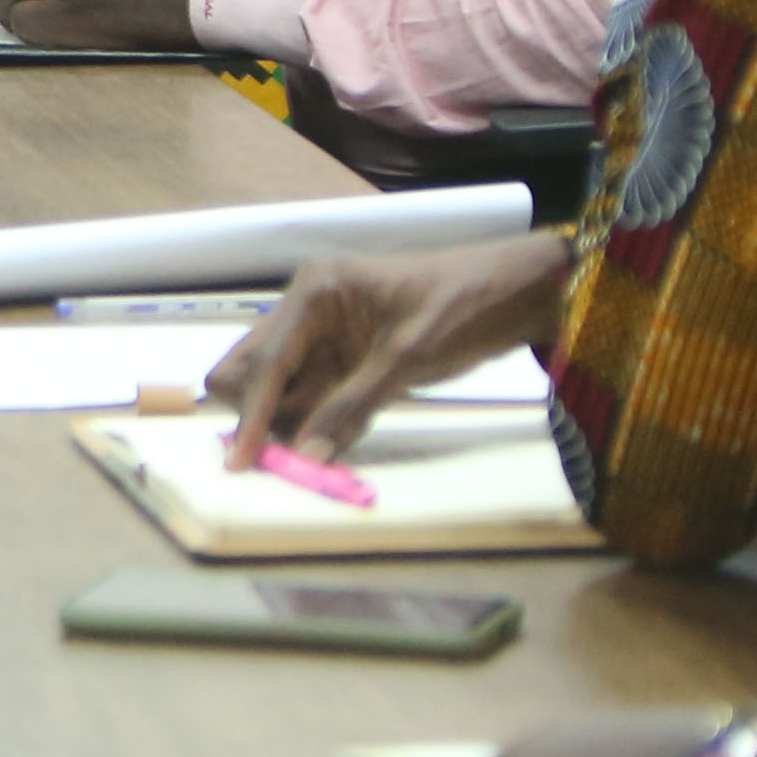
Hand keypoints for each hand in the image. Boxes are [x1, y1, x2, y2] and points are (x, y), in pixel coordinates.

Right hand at [213, 226, 575, 467]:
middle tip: (277, 458)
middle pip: (251, 367)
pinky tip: (338, 438)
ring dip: (286, 422)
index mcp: (316, 291)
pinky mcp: (345, 356)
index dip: (251, 414)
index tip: (241, 464)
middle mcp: (308, 308)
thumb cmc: (462, 308)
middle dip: (256, 413)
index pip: (266, 361)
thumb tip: (306, 458)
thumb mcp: (407, 358)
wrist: (515, 291)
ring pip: (278, 386)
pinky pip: (312, 395)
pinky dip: (316, 421)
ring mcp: (325, 333)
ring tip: (312, 454)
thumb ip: (350, 407)